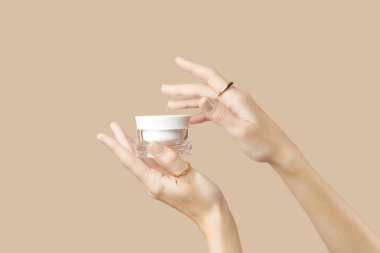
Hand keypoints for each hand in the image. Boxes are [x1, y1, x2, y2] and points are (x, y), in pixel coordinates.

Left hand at [96, 122, 225, 224]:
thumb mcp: (188, 176)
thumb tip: (152, 144)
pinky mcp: (165, 180)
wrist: (211, 213)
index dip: (116, 147)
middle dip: (121, 141)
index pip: (130, 161)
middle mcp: (152, 183)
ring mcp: (158, 182)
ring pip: (141, 160)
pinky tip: (146, 144)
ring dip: (132, 145)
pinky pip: (152, 163)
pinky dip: (146, 151)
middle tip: (112, 125)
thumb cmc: (202, 198)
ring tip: (123, 131)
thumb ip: (170, 159)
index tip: (103, 136)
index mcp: (154, 183)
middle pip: (132, 159)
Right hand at [161, 57, 298, 167]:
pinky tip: (190, 120)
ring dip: (188, 101)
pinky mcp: (234, 115)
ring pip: (206, 99)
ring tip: (171, 104)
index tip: (177, 61)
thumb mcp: (240, 130)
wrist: (279, 150)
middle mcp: (234, 98)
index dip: (192, 68)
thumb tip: (201, 98)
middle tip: (164, 89)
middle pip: (203, 88)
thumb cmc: (263, 143)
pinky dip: (200, 114)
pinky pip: (213, 111)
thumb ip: (220, 114)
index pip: (209, 77)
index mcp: (235, 98)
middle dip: (183, 89)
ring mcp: (234, 106)